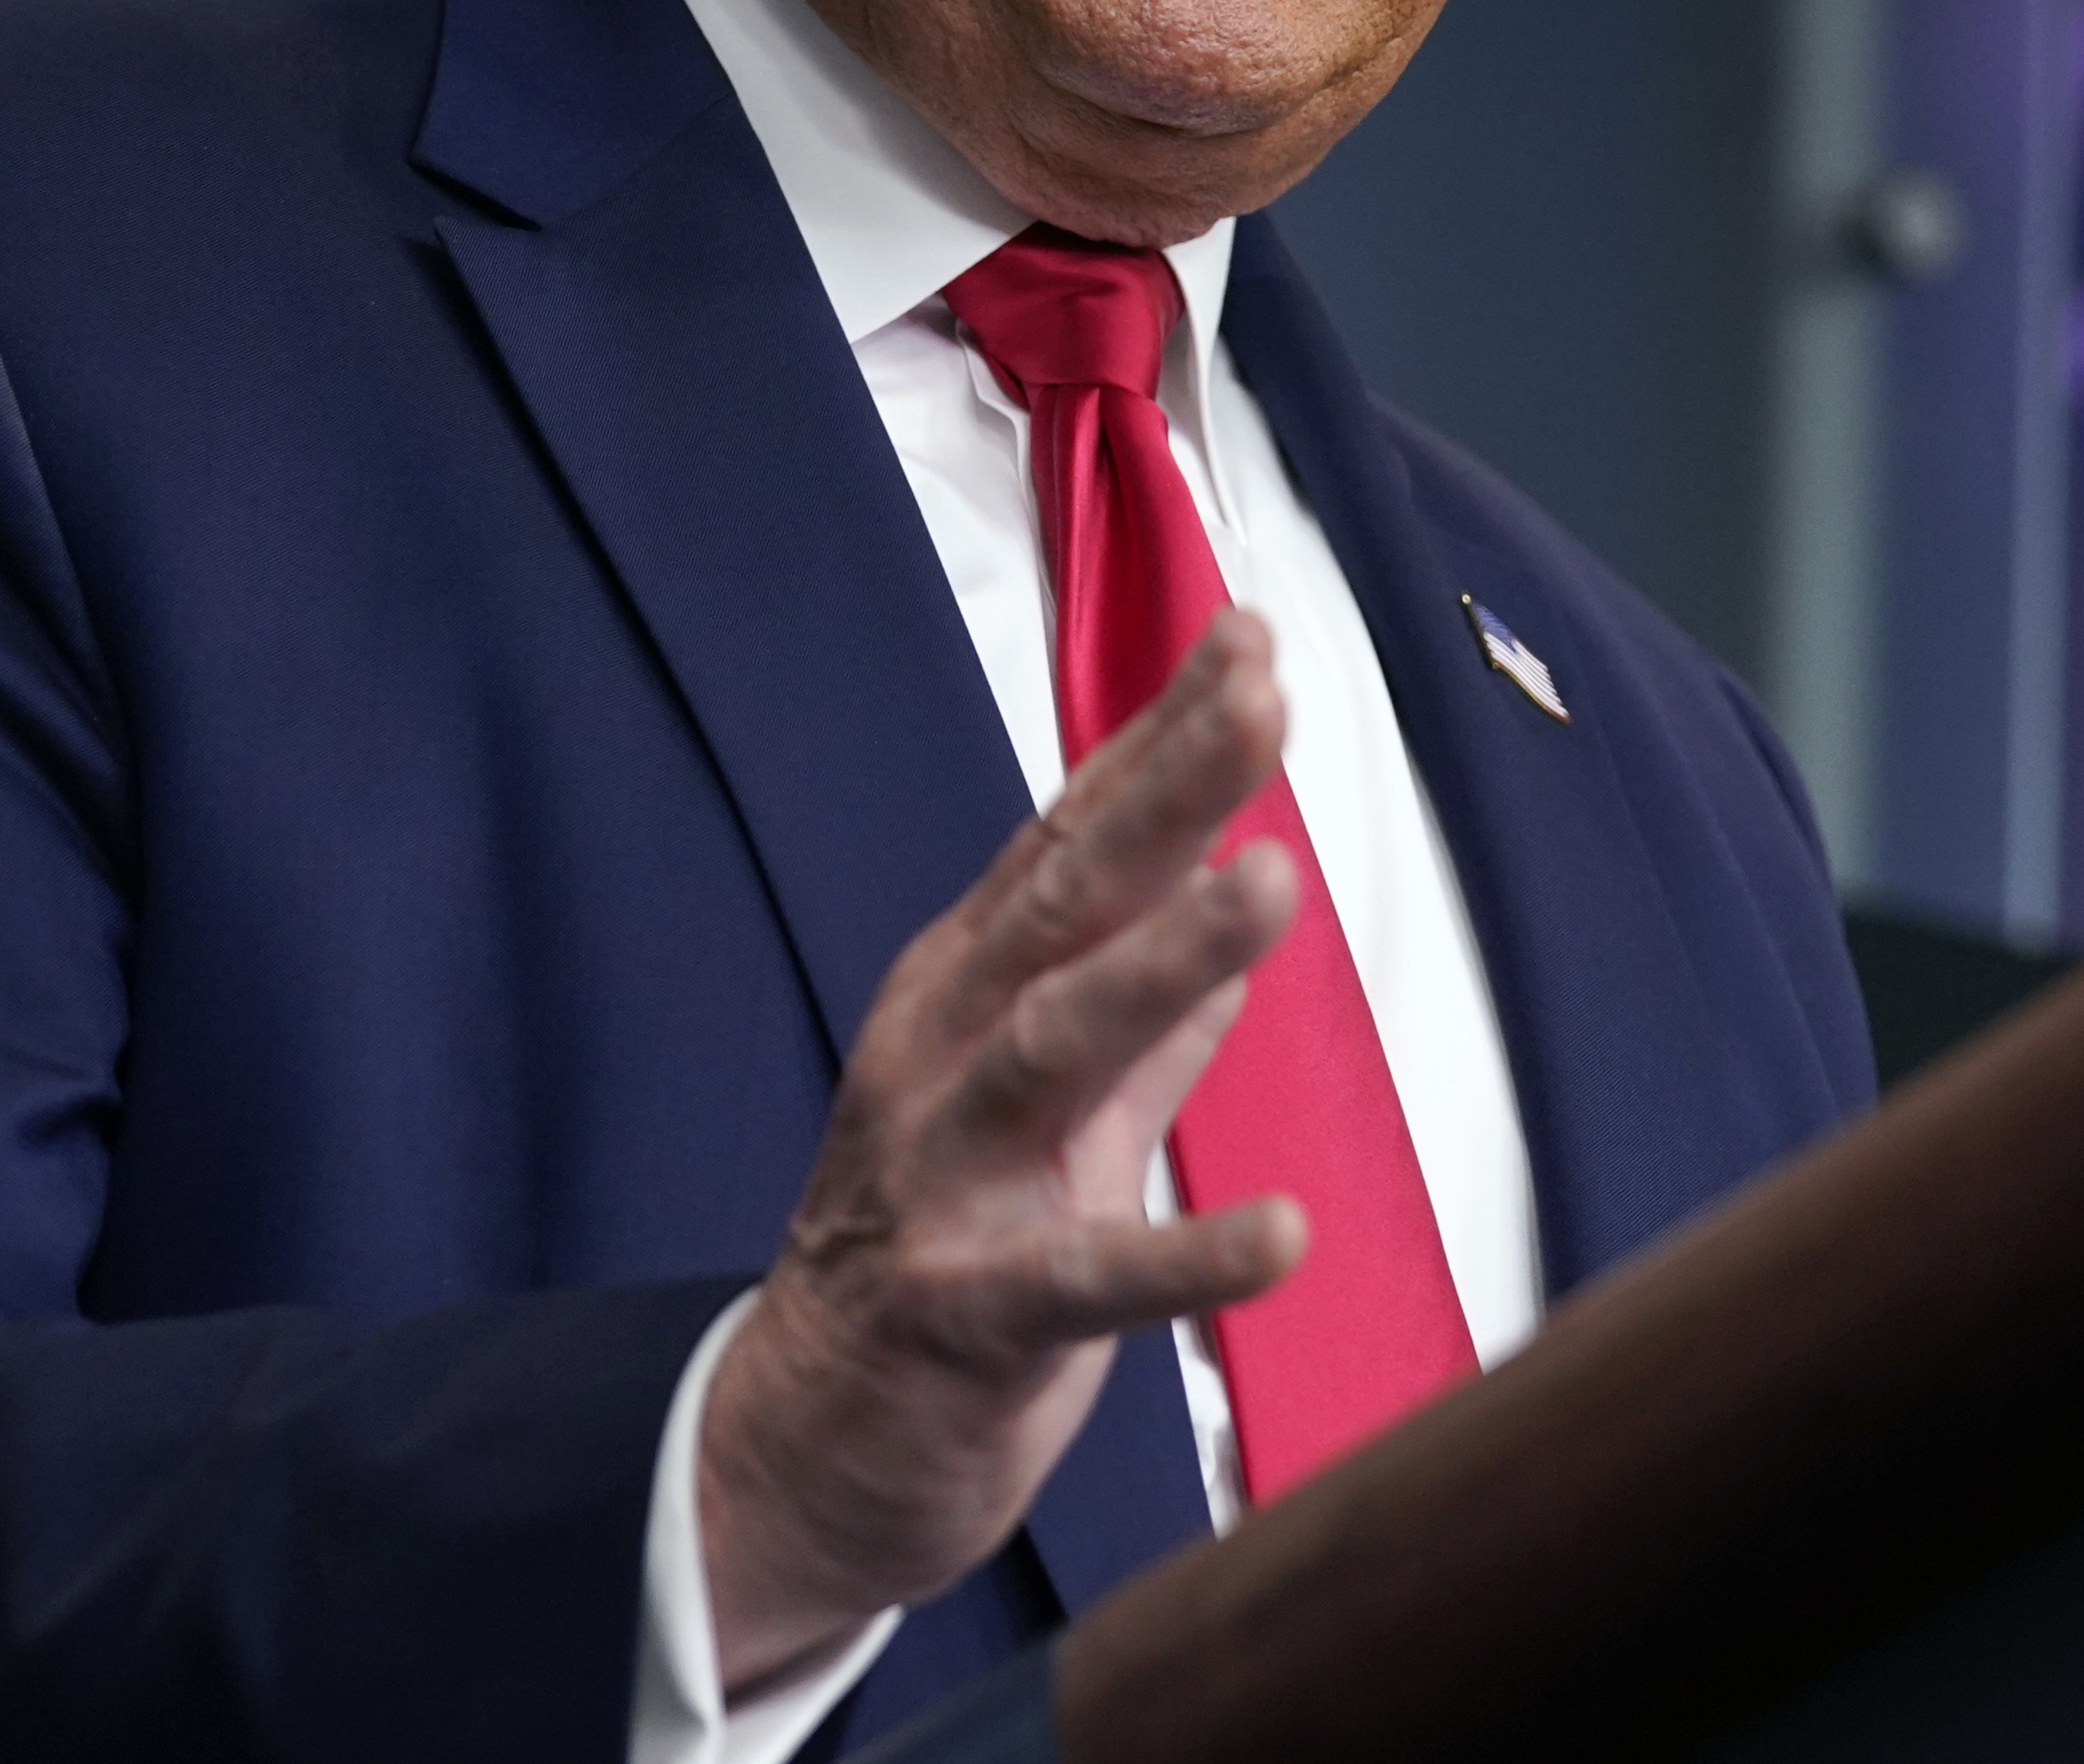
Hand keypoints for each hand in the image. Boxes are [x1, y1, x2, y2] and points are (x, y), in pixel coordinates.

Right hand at [698, 611, 1308, 1690]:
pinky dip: (1181, 1256)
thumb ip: (1151, 1015)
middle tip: (1261, 701)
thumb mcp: (1057, 1110)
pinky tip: (1279, 1233)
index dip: (1159, 738)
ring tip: (1272, 882)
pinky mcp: (963, 1314)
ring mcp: (944, 1181)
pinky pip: (1079, 1280)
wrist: (804, 1445)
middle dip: (1167, 793)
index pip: (1071, 838)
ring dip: (1164, 961)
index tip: (1250, 638)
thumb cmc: (945, 1254)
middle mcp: (944, 1057)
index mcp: (965, 992)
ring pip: (1054, 1046)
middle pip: (1064, 904)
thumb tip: (1235, 889)